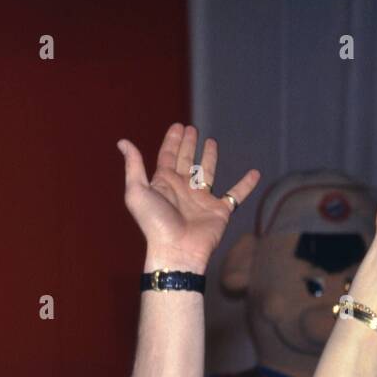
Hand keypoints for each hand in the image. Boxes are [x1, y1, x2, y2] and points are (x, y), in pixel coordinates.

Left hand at [117, 123, 259, 271]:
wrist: (177, 251)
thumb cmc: (155, 224)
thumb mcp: (137, 192)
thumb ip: (133, 166)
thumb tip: (122, 142)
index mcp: (164, 183)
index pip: (168, 156)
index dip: (173, 141)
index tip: (178, 126)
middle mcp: (183, 189)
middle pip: (187, 161)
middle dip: (189, 145)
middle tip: (192, 129)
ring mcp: (202, 199)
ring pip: (207, 173)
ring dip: (209, 158)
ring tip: (212, 141)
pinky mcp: (219, 211)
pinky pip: (235, 195)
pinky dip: (246, 185)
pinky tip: (254, 173)